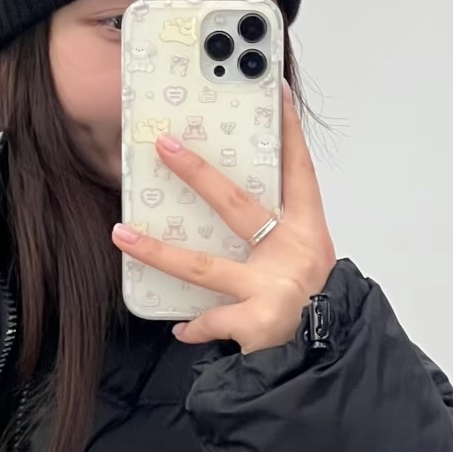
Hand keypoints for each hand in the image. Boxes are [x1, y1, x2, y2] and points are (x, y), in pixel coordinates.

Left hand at [112, 80, 337, 352]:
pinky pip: (210, 319)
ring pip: (202, 266)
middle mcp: (294, 254)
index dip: (290, 132)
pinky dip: (194, 325)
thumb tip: (220, 219)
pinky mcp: (258, 323)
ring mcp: (274, 289)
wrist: (330, 359)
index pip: (300, 173)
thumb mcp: (304, 266)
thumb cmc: (314, 310)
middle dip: (198, 174)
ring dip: (158, 251)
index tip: (277, 92)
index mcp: (309, 233)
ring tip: (122, 235)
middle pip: (238, 206)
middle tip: (165, 146)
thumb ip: (271, 244)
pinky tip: (182, 327)